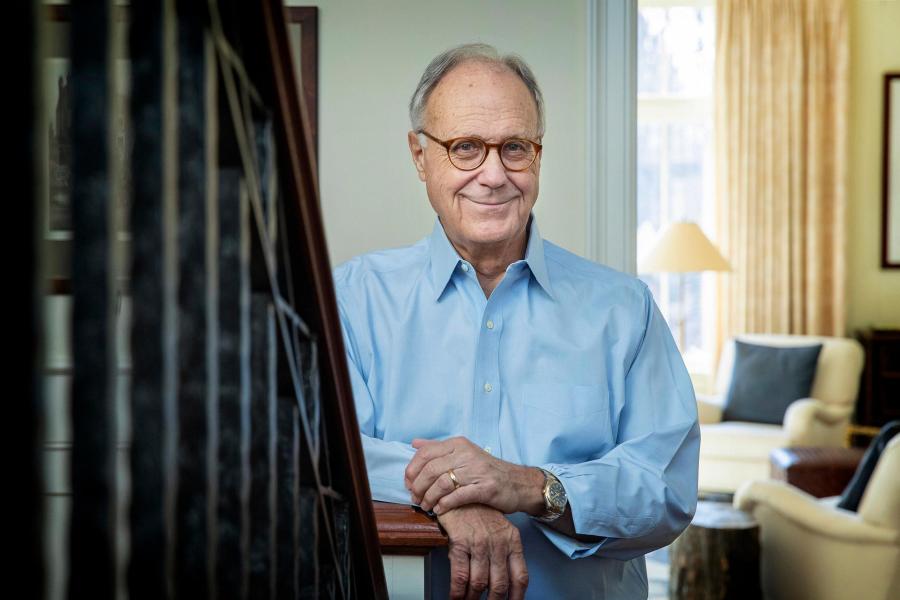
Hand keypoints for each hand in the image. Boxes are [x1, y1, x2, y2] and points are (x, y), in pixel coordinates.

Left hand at [405, 436, 544, 515]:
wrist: (518, 483)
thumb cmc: (486, 470)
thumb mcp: (463, 453)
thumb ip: (438, 448)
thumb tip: (415, 443)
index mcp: (458, 444)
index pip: (425, 453)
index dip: (412, 470)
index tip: (408, 483)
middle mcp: (466, 454)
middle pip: (431, 470)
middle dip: (418, 487)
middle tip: (415, 498)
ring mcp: (477, 471)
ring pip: (442, 483)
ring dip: (429, 498)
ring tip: (426, 506)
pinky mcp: (485, 488)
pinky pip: (458, 496)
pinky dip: (444, 505)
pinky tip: (440, 510)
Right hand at [437, 504, 528, 599]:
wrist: (460, 489)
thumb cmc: (479, 510)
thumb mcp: (500, 528)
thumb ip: (505, 550)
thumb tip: (503, 577)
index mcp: (512, 541)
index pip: (520, 576)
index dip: (517, 596)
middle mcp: (499, 544)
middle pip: (500, 585)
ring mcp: (480, 544)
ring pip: (480, 583)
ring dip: (473, 599)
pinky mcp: (461, 542)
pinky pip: (461, 575)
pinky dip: (457, 591)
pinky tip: (456, 597)